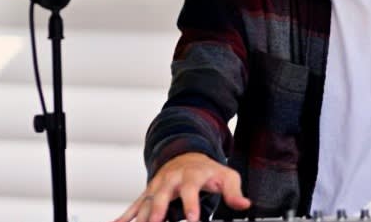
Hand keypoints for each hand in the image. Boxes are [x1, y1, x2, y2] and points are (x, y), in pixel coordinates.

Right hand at [110, 153, 249, 221]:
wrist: (187, 155)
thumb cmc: (208, 171)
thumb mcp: (226, 176)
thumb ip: (234, 191)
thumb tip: (244, 204)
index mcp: (191, 175)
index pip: (190, 189)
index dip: (191, 204)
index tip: (192, 219)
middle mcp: (171, 179)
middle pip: (162, 195)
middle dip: (158, 211)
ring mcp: (158, 186)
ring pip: (146, 202)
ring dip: (139, 216)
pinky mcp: (149, 193)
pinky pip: (135, 205)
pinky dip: (125, 215)